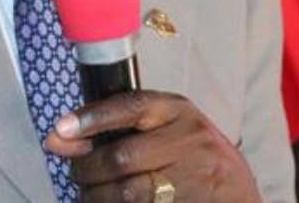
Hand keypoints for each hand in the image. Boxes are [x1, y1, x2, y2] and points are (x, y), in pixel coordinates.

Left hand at [42, 90, 261, 201]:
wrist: (239, 193)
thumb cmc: (194, 155)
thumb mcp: (169, 126)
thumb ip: (124, 126)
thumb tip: (60, 135)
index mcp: (180, 111)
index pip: (132, 106)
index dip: (92, 117)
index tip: (59, 129)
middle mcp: (191, 140)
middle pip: (122, 156)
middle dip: (86, 168)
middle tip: (76, 172)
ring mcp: (195, 179)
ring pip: (128, 192)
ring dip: (96, 196)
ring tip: (87, 194)